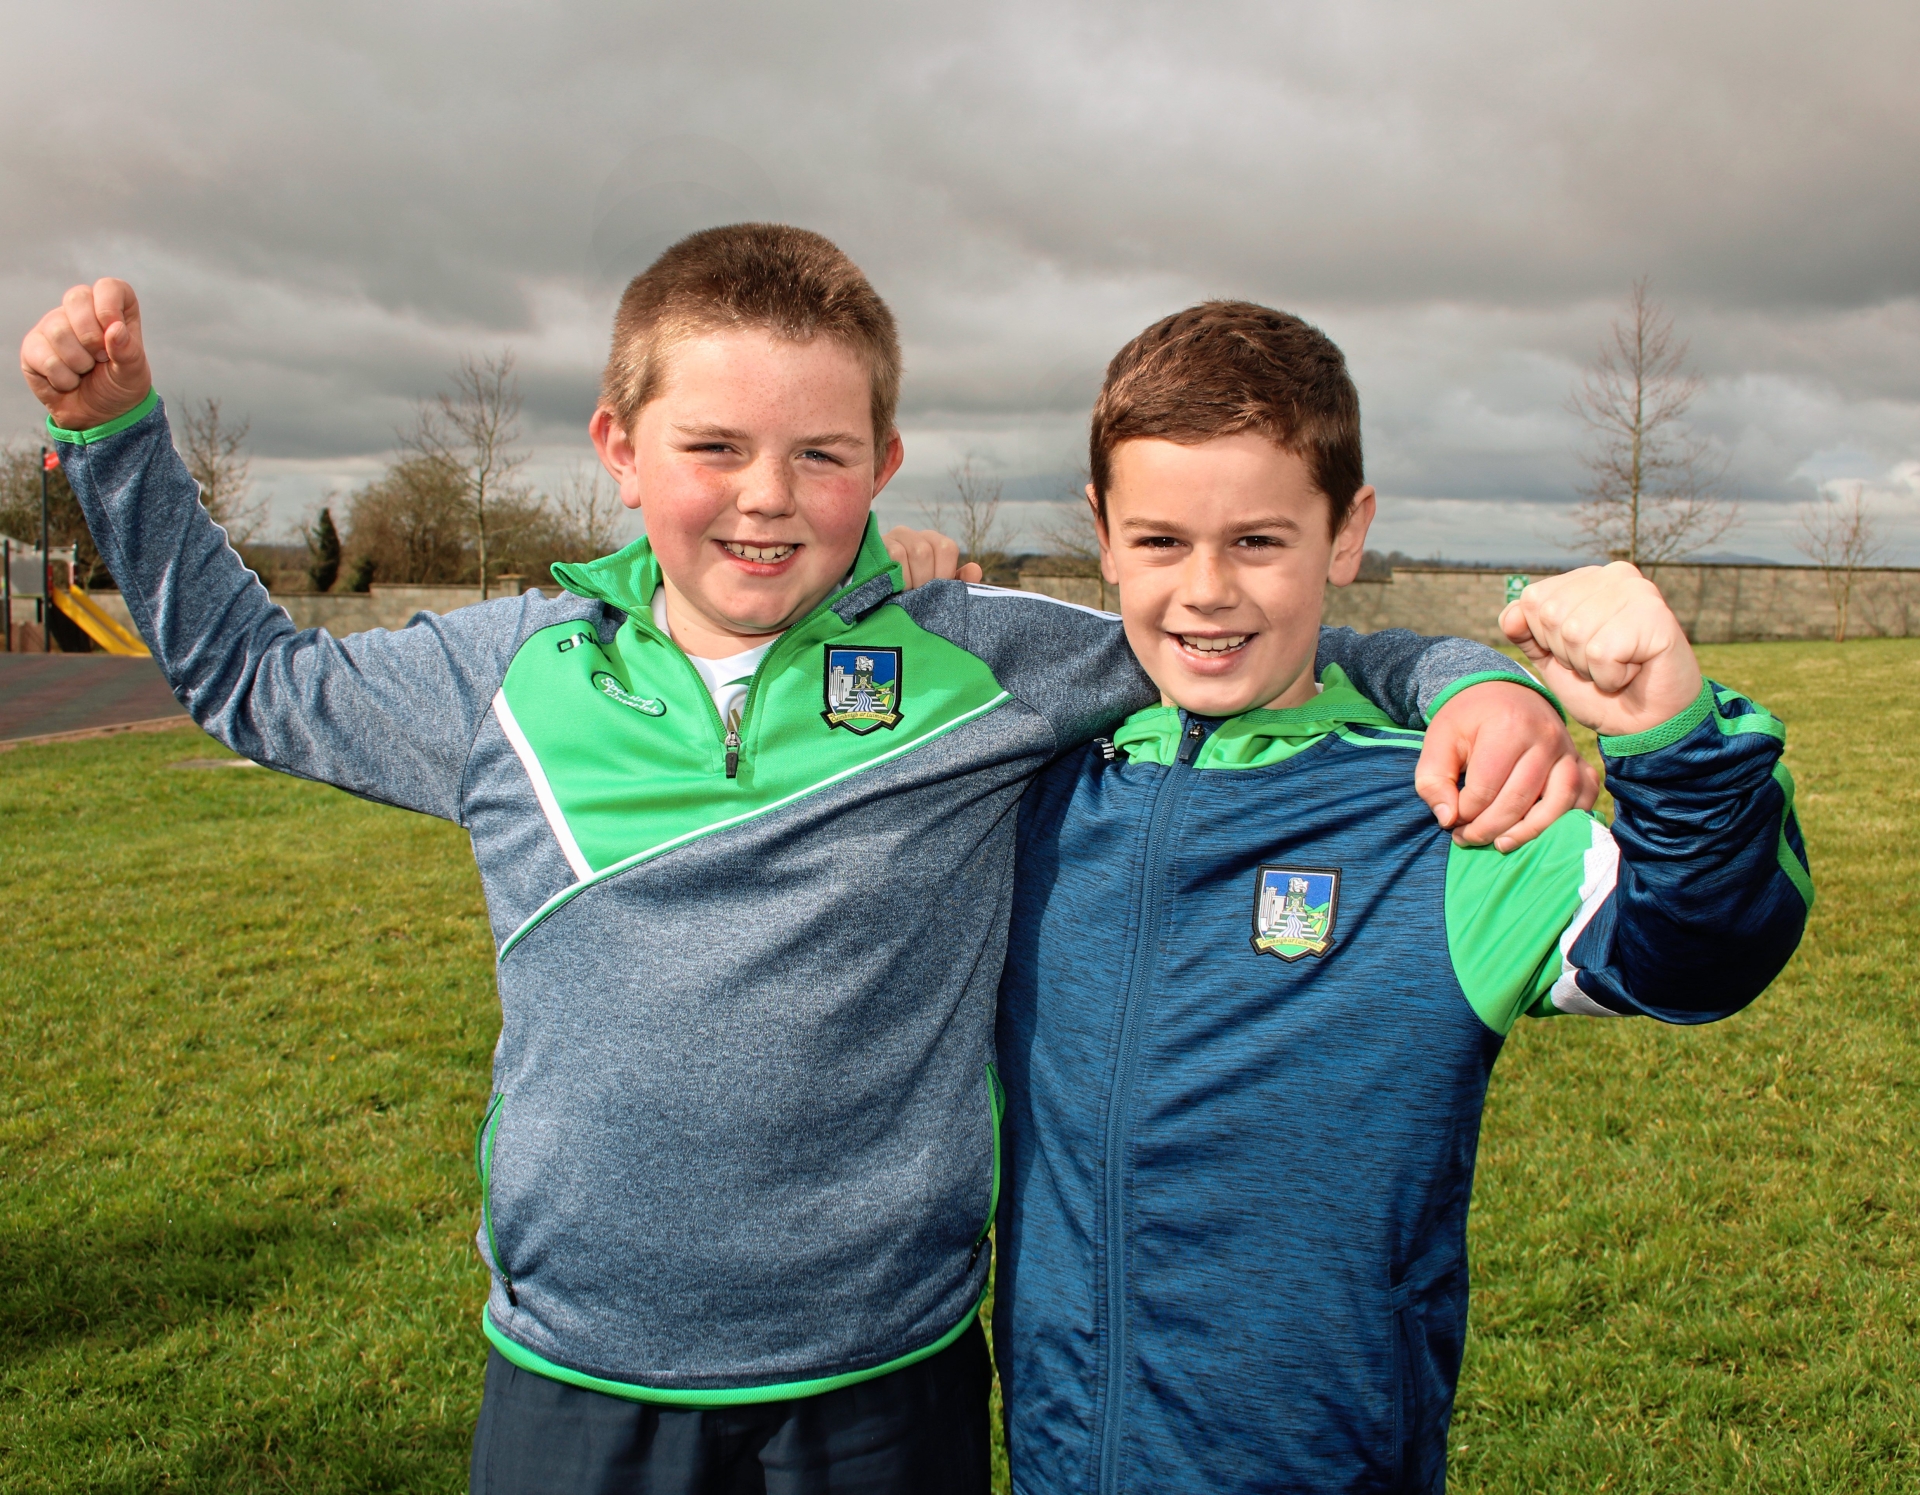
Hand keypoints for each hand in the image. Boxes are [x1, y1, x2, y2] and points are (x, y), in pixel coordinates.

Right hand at [20, 279, 151, 430]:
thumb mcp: (133, 373)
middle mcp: (81, 311)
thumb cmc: (120, 387)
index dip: (109, 305)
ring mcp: (54, 325)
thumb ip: (128, 351)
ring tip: (86, 371)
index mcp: (113, 310)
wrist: (100, 416)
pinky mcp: (33, 346)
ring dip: (79, 362)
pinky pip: (44, 355)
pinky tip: (69, 381)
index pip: (109, 287)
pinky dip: (63, 377)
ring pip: (58, 329)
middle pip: (77, 297)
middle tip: (101, 358)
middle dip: (92, 336)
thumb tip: (114, 329)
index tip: (113, 331)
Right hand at [883, 526, 982, 588]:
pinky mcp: (876, 544)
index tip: (935, 592)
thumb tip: (975, 570)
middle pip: (926, 551)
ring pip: (909, 552)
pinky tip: (893, 589)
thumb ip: (958, 584)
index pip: (946, 548)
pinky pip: (893, 556)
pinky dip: (897, 576)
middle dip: (923, 580)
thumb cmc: (912, 596)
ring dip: (909, 580)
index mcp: (933, 542)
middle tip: (917, 598)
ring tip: (904, 595)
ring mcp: (892, 537)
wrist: (875, 600)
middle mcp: (913, 534)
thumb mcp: (937, 593)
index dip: (943, 573)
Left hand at [1416, 680, 1601, 851]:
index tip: (1451, 821)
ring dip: (1529, 832)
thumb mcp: (1438, 740)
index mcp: (1507, 727)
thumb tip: (1447, 819)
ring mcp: (1568, 751)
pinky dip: (1566, 819)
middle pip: (1519, 800)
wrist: (1503, 693)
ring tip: (1501, 844)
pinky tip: (1539, 830)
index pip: (1485, 789)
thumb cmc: (1468, 720)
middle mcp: (1545, 738)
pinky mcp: (1581, 762)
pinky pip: (1584, 797)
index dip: (1464, 814)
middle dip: (1489, 828)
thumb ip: (1432, 780)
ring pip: (1558, 803)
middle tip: (1468, 838)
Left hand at [1500, 563, 1702, 737]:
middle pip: (1551, 615)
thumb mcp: (1551, 658)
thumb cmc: (1599, 687)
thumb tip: (1511, 616)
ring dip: (1590, 667)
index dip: (1545, 640)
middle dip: (1568, 655)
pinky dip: (1610, 676)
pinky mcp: (1655, 615)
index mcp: (1586, 578)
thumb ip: (1526, 633)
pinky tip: (1633, 673)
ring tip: (1618, 667)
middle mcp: (1614, 574)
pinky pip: (1602, 652)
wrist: (1646, 723)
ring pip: (1575, 633)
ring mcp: (1638, 591)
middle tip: (1600, 663)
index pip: (1532, 600)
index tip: (1579, 652)